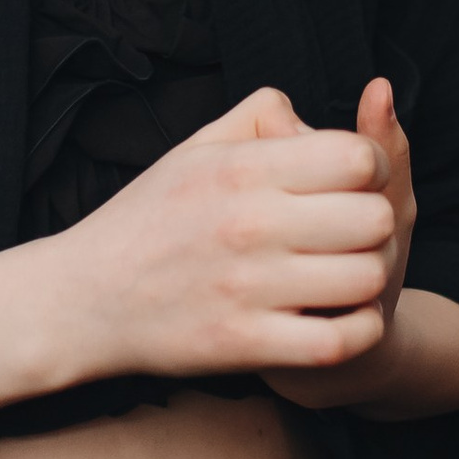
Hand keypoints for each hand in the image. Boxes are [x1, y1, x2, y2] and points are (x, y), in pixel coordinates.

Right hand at [42, 85, 395, 388]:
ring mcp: (249, 288)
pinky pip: (339, 341)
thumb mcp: (193, 150)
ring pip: (366, 278)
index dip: (371, 168)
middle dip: (378, 223)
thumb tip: (311, 115)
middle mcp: (249, 224)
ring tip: (347, 275)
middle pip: (374, 216)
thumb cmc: (144, 221)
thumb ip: (258, 117)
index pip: (357, 157)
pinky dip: (356, 330)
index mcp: (240, 170)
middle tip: (355, 234)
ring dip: (369, 278)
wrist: (81, 300)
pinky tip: (341, 317)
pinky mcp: (245, 343)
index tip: (354, 183)